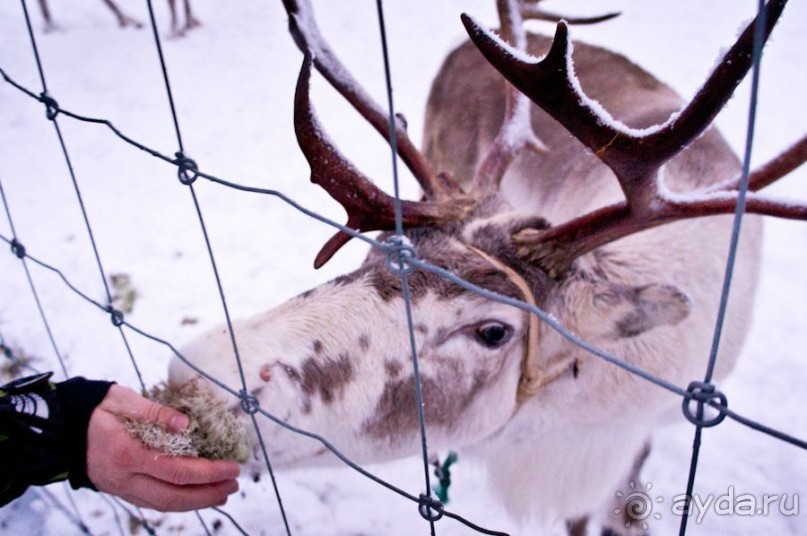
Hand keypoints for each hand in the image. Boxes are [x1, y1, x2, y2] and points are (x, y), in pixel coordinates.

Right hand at [86, 385, 240, 511]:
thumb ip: (154, 411)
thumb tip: (186, 423)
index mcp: (127, 455)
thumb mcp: (122, 400)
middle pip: (173, 496)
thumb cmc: (94, 409)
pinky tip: (195, 497)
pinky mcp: (121, 491)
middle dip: (207, 494)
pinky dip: (178, 502)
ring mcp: (122, 489)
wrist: (60, 430)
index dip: (207, 473)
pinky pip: (153, 502)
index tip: (231, 467)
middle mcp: (125, 479)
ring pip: (163, 505)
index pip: (176, 471)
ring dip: (196, 503)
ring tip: (222, 494)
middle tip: (234, 485)